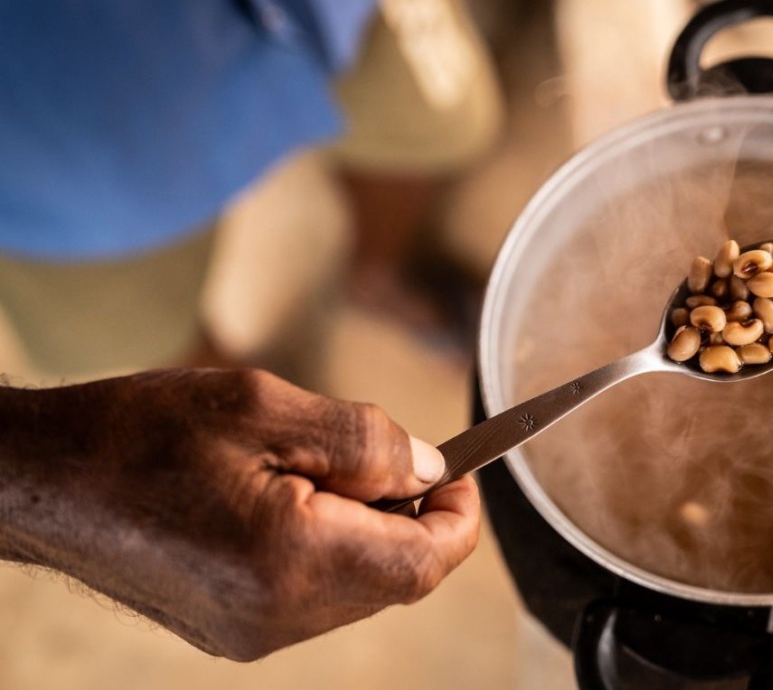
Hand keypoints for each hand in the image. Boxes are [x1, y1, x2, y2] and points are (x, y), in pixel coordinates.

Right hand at [0, 368, 478, 659]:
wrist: (42, 482)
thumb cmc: (141, 433)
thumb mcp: (264, 406)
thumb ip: (364, 441)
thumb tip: (431, 468)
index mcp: (293, 560)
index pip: (425, 562)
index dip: (459, 515)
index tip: (462, 470)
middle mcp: (278, 616)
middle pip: (398, 577)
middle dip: (412, 514)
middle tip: (381, 452)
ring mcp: (251, 633)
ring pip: (360, 588)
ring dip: (369, 529)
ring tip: (317, 468)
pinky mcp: (231, 631)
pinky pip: (316, 595)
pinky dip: (331, 547)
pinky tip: (289, 499)